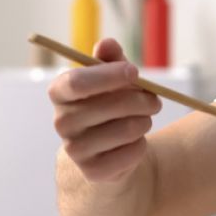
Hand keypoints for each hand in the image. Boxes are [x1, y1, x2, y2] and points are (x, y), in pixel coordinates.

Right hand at [48, 38, 162, 182]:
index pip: (77, 82)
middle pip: (110, 105)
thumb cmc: (111, 102)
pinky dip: (141, 144)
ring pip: (127, 129)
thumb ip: (111, 59)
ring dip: (145, 121)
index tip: (134, 72)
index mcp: (60, 92)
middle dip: (141, 100)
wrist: (109, 148)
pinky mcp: (93, 171)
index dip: (109, 75)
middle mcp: (61, 121)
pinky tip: (134, 142)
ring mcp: (75, 149)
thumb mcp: (113, 77)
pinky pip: (132, 153)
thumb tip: (107, 44)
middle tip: (155, 100)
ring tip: (143, 120)